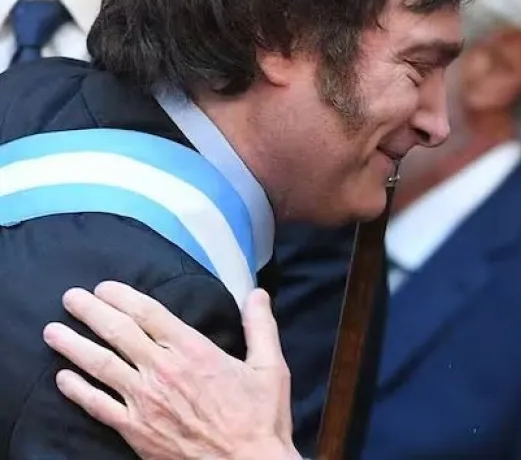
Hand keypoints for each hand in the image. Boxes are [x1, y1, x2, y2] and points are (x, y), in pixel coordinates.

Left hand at [42, 281, 299, 459]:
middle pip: (118, 333)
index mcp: (194, 351)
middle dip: (91, 311)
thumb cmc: (260, 418)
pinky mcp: (135, 430)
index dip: (123, 296)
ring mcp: (145, 401)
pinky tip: (63, 378)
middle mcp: (163, 371)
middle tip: (71, 298)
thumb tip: (258, 294)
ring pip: (100, 366)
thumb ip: (261, 327)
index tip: (105, 287)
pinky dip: (77, 390)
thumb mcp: (270, 367)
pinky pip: (98, 406)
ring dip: (74, 345)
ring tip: (53, 331)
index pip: (149, 314)